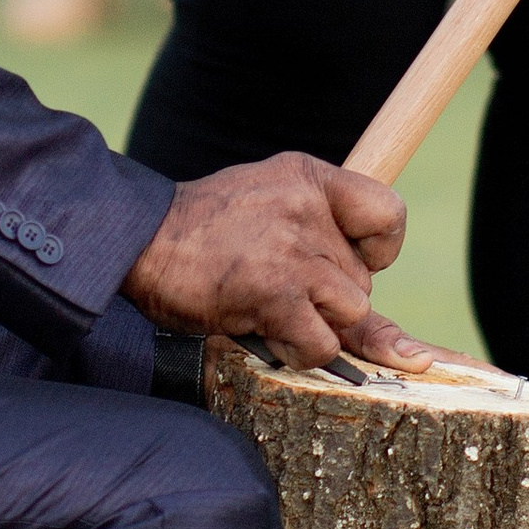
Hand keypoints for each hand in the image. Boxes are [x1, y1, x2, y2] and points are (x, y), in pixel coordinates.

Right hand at [124, 153, 407, 368]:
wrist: (135, 240)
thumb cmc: (200, 234)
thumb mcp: (267, 206)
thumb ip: (321, 237)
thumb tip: (393, 321)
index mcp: (308, 176)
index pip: (388, 215)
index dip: (377, 250)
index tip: (347, 260)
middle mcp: (308, 207)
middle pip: (364, 280)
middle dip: (327, 298)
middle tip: (275, 287)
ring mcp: (294, 250)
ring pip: (350, 312)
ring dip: (314, 325)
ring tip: (268, 309)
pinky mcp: (275, 292)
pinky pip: (322, 344)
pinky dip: (299, 351)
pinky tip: (266, 332)